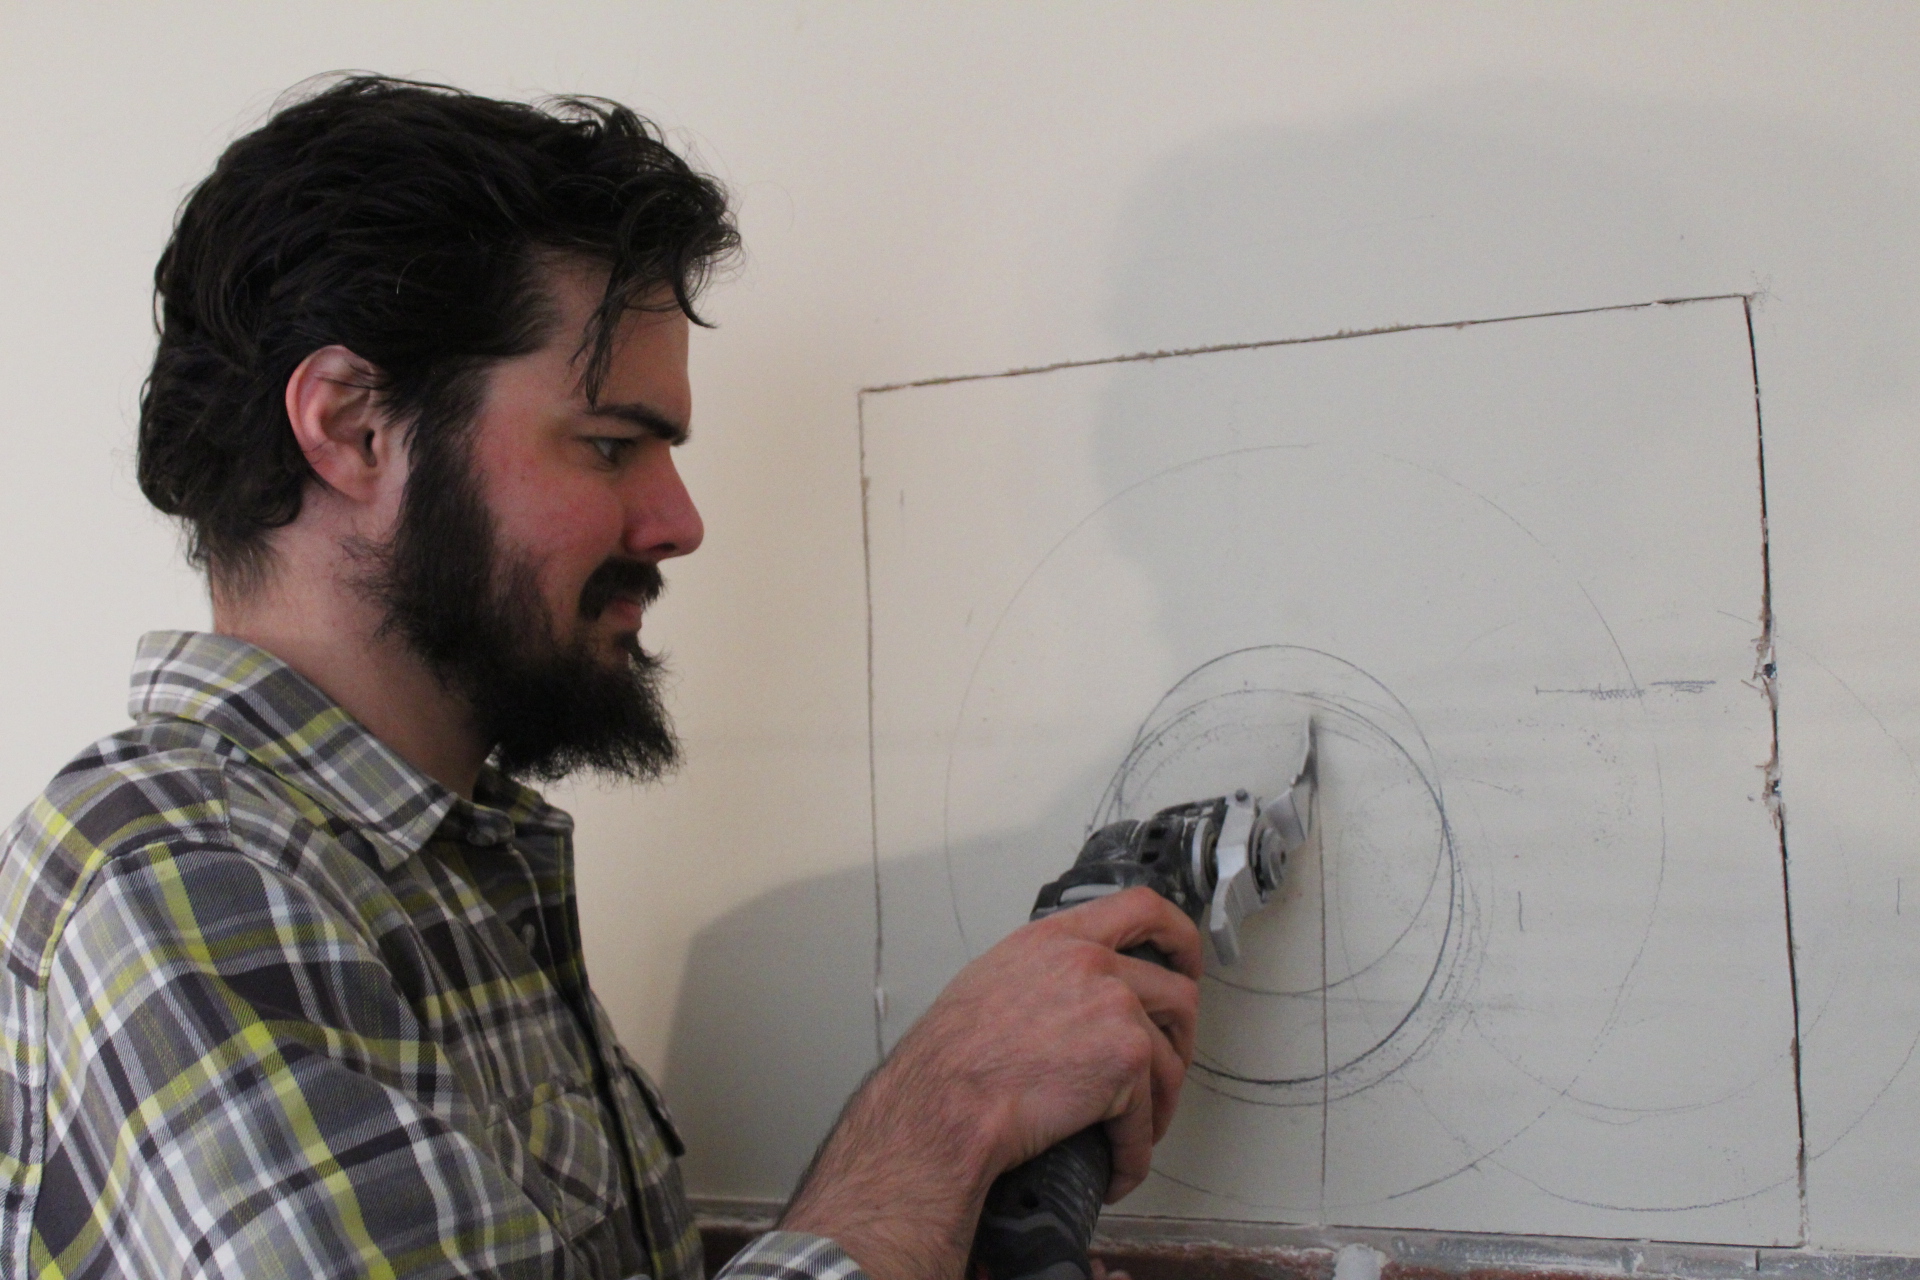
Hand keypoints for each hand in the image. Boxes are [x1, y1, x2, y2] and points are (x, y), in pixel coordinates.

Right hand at [780, 887, 1200, 1279]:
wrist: (945, 1105)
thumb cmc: (950, 1059)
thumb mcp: (991, 982)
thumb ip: (1045, 972)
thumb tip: (1069, 997)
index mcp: (1056, 939)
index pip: (1142, 908)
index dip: (1178, 936)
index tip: (1186, 960)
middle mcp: (1092, 963)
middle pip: (1177, 994)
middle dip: (1179, 1041)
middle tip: (1164, 1070)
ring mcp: (1116, 1008)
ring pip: (1172, 1061)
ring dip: (1157, 1105)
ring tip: (1132, 1132)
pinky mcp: (1127, 1060)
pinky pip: (1147, 1117)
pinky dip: (1133, 1152)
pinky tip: (1115, 1164)